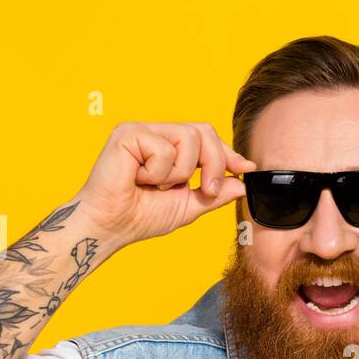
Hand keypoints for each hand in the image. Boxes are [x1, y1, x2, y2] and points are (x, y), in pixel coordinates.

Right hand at [74, 121, 256, 245]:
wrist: (111, 227)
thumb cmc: (140, 216)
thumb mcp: (188, 207)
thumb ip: (214, 194)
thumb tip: (241, 183)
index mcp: (169, 148)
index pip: (206, 138)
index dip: (228, 153)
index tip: (246, 168)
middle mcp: (156, 134)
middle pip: (203, 131)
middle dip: (214, 163)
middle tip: (207, 190)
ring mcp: (142, 131)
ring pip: (188, 138)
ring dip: (179, 173)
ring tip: (156, 186)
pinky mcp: (128, 133)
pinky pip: (164, 149)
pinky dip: (157, 173)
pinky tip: (138, 180)